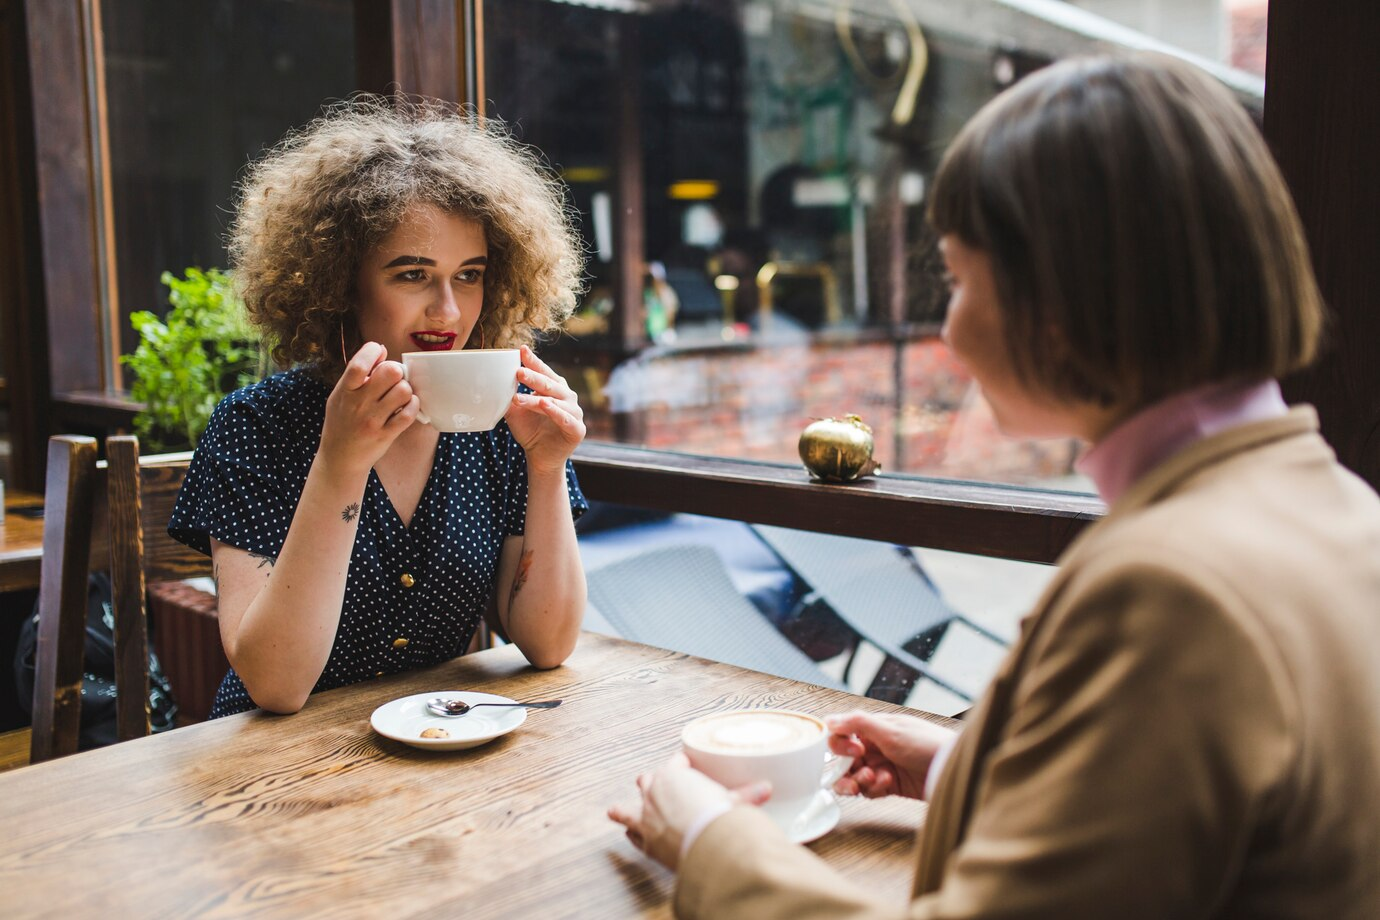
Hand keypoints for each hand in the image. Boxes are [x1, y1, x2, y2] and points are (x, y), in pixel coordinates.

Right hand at [319, 342, 418, 477]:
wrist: (340, 458)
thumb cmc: (342, 421)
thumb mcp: (341, 394)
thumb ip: (359, 372)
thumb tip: (380, 349)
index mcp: (345, 391)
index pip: (359, 364)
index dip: (372, 351)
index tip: (377, 352)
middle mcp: (358, 404)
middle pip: (390, 372)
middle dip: (396, 371)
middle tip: (393, 379)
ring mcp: (372, 421)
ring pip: (403, 391)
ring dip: (406, 390)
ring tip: (399, 395)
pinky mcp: (386, 435)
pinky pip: (409, 414)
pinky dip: (412, 406)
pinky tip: (406, 406)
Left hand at [505, 345, 584, 473]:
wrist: (540, 457)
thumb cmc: (531, 430)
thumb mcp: (516, 413)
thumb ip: (509, 398)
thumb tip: (493, 382)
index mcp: (555, 388)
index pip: (543, 371)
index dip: (533, 361)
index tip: (520, 350)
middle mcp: (567, 397)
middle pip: (550, 384)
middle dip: (534, 377)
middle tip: (518, 372)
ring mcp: (574, 412)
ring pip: (555, 402)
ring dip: (537, 399)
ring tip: (521, 397)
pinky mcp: (577, 429)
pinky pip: (566, 419)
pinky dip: (556, 412)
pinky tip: (545, 405)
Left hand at [607, 754, 770, 870]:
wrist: (704, 841)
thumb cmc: (716, 814)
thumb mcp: (733, 801)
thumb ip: (747, 795)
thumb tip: (766, 789)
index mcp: (672, 776)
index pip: (675, 764)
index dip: (681, 765)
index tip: (685, 764)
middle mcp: (653, 793)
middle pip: (648, 781)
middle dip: (652, 782)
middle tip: (654, 781)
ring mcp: (645, 818)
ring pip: (628, 809)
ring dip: (624, 810)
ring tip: (614, 810)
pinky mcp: (645, 841)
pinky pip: (633, 835)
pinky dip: (632, 835)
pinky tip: (628, 835)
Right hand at [826, 711, 956, 799]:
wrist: (951, 768)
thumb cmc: (926, 744)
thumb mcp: (891, 731)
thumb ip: (858, 723)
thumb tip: (829, 719)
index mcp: (872, 728)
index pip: (841, 734)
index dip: (841, 744)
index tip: (855, 750)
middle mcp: (874, 747)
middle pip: (844, 760)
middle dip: (846, 770)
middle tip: (860, 775)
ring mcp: (881, 766)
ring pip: (853, 777)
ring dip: (859, 781)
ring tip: (872, 780)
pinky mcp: (889, 785)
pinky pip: (869, 790)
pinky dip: (874, 788)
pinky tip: (888, 783)